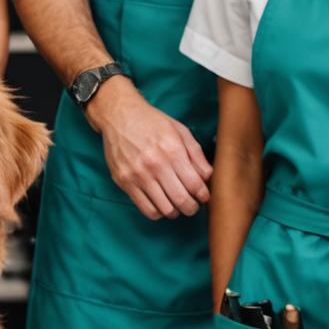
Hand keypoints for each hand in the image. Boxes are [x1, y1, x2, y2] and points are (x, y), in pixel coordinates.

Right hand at [84, 76, 211, 219]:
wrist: (120, 116)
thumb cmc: (152, 122)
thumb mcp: (180, 130)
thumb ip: (196, 154)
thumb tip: (208, 176)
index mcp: (173, 150)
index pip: (195, 184)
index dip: (203, 195)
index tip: (204, 196)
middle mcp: (156, 164)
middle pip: (181, 200)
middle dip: (192, 208)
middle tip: (193, 205)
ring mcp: (138, 175)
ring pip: (165, 209)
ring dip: (176, 212)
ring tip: (177, 204)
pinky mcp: (124, 182)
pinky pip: (146, 209)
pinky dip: (158, 212)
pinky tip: (161, 203)